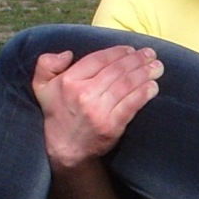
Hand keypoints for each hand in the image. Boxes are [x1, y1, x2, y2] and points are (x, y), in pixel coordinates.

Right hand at [34, 43, 162, 168]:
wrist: (66, 149)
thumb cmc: (57, 114)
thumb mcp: (41, 87)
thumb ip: (46, 64)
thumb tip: (67, 53)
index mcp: (69, 81)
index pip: (98, 59)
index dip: (117, 52)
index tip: (130, 49)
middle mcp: (84, 94)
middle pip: (117, 70)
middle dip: (137, 60)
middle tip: (150, 54)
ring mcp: (99, 111)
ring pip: (127, 85)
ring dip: (145, 73)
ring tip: (157, 67)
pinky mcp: (112, 126)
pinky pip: (132, 104)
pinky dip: (144, 93)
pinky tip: (153, 86)